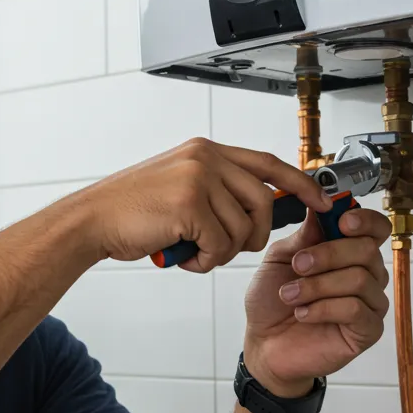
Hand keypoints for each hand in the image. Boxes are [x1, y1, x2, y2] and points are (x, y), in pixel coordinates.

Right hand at [72, 138, 331, 272]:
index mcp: (207, 151)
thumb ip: (216, 188)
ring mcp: (198, 178)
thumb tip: (258, 210)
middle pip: (263, 202)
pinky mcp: (189, 204)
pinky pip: (220, 244)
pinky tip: (183, 257)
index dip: (299, 183)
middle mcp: (206, 158)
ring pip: (241, 228)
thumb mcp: (180, 185)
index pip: (268, 163)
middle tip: (229, 250)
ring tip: (194, 252)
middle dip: (255, 236)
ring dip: (222, 253)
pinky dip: (205, 261)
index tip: (320, 200)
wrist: (93, 220)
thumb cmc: (134, 210)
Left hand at [240, 206, 390, 396]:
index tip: (341, 221)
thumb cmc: (273, 300)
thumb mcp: (282, 258)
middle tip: (298, 265)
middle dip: (328, 253)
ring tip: (289, 295)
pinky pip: (356, 310)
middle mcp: (367, 275)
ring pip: (359, 279)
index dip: (364, 221)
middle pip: (367, 251)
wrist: (264, 343)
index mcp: (350, 252)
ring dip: (318, 285)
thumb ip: (305, 234)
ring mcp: (371, 304)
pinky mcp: (367, 331)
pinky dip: (323, 308)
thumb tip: (322, 204)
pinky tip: (302, 314)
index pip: (376, 228)